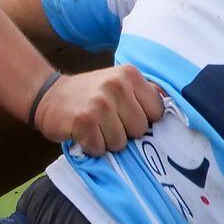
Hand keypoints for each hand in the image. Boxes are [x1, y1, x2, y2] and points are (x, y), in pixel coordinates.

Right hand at [34, 65, 164, 154]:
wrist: (48, 96)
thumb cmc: (89, 95)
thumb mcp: (119, 83)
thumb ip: (143, 93)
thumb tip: (175, 111)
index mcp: (130, 75)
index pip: (157, 112)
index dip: (142, 119)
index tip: (125, 115)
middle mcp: (116, 86)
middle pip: (139, 130)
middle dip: (124, 132)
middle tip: (106, 122)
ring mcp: (99, 103)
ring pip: (120, 143)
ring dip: (106, 141)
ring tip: (94, 128)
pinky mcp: (83, 121)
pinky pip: (99, 148)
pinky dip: (91, 147)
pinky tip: (83, 134)